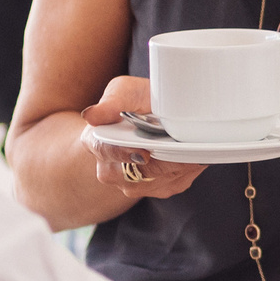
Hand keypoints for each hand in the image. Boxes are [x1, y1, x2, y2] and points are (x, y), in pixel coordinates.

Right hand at [80, 76, 205, 200]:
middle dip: (161, 158)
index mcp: (96, 142)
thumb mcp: (124, 91)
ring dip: (176, 162)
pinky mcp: (157, 189)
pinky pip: (175, 182)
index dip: (125, 154)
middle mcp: (110, 170)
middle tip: (180, 143)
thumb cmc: (135, 101)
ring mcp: (132, 184)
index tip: (144, 154)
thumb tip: (91, 116)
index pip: (106, 152)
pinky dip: (186, 167)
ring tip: (187, 143)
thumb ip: (111, 102)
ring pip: (158, 179)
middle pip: (136, 173)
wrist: (155, 114)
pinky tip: (189, 151)